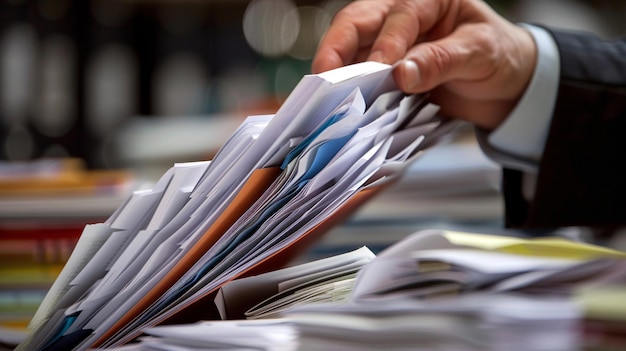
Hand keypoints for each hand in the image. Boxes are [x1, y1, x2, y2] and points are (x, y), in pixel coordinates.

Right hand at [312, 0, 537, 129]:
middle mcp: (402, 15)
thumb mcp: (481, 54)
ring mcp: (388, 43)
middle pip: (357, 21)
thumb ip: (442, 61)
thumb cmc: (498, 56)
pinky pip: (358, 74)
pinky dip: (347, 88)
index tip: (383, 70)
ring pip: (350, 47)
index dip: (387, 42)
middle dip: (336, 47)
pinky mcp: (384, 70)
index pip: (400, 15)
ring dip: (336, 70)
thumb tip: (402, 75)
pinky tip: (339, 103)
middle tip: (323, 76)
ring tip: (324, 94)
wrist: (504, 84)